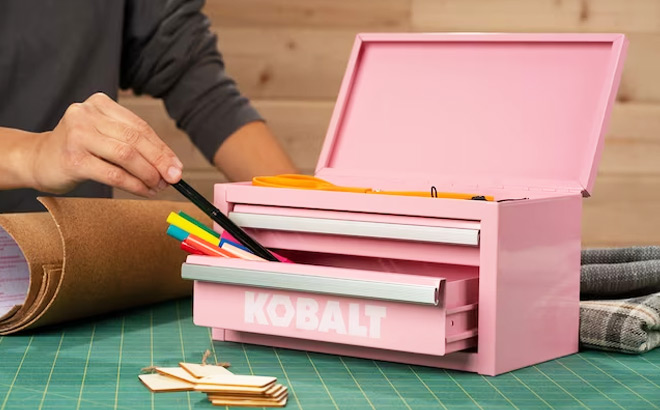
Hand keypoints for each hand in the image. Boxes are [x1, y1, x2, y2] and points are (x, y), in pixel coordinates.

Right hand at [30, 92, 182, 196]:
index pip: (140, 127)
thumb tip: (171, 165)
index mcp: (99, 103)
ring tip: (159, 187)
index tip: (177, 166)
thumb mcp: (105, 137)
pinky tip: (144, 191)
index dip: (162, 149)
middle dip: (159, 162)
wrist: (38, 159)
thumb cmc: (79, 149)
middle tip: (173, 178)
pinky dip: (134, 185)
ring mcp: (77, 135)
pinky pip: (113, 174)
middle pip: (136, 139)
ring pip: (127, 156)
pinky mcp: (73, 159)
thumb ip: (134, 145)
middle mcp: (87, 114)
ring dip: (148, 175)